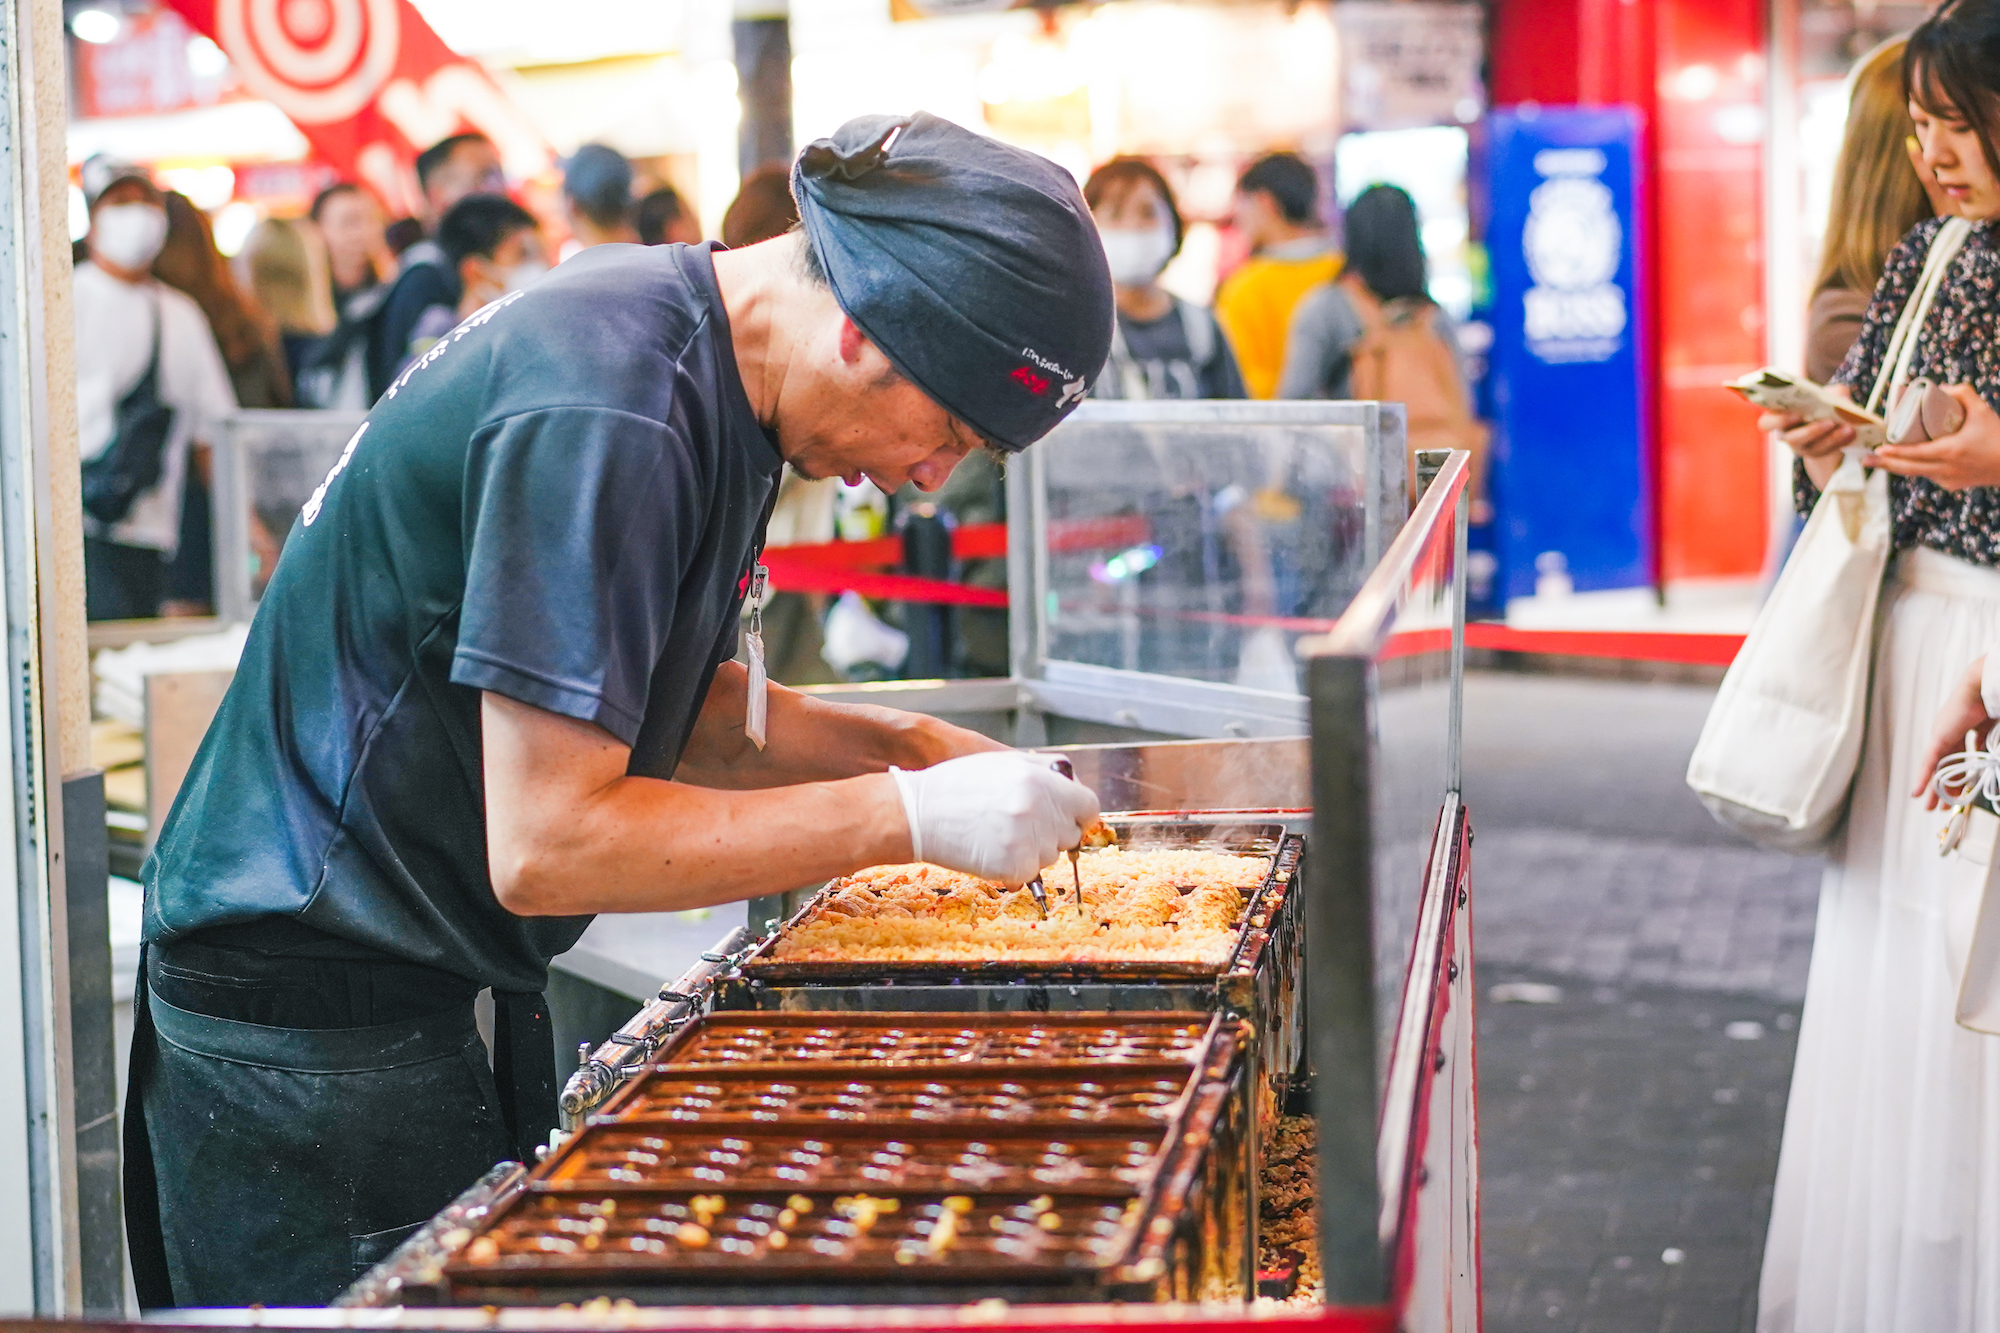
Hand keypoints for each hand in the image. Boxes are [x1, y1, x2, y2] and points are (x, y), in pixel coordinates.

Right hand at [889, 751, 1100, 883]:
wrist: (919, 813)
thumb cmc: (957, 786)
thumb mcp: (1004, 764)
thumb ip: (1044, 773)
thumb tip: (1072, 787)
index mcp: (1041, 781)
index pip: (1089, 806)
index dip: (1077, 813)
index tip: (1066, 817)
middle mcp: (1040, 810)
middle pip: (1070, 834)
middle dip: (1051, 833)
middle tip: (1017, 826)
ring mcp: (1029, 840)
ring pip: (1050, 856)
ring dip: (1031, 851)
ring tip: (997, 835)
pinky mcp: (1014, 867)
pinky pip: (1029, 874)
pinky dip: (1014, 868)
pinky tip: (990, 851)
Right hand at [1761, 383, 1855, 490]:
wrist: (1829, 418)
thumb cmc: (1820, 402)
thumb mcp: (1825, 393)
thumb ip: (1832, 392)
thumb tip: (1840, 397)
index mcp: (1778, 417)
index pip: (1767, 424)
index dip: (1778, 421)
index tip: (1796, 414)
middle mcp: (1786, 435)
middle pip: (1791, 439)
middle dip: (1811, 431)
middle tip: (1829, 422)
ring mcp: (1801, 447)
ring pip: (1812, 447)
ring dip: (1831, 438)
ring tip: (1848, 427)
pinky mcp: (1816, 454)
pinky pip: (1827, 451)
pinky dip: (1841, 441)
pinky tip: (1853, 432)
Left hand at [1869, 385, 1999, 490]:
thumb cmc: (1999, 436)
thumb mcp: (1982, 410)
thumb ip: (1963, 393)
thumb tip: (1940, 388)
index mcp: (1950, 452)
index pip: (1915, 454)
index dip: (1894, 453)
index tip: (1878, 449)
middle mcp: (1946, 469)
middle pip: (1908, 468)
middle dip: (1884, 464)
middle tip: (1865, 458)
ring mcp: (1948, 480)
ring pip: (1915, 473)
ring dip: (1896, 467)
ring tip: (1877, 460)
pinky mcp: (1951, 485)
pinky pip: (1928, 475)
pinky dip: (1915, 469)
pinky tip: (1902, 463)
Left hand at [1914, 655, 1993, 808]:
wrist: (1986, 687)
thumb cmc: (1993, 703)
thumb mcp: (1989, 728)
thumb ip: (1984, 741)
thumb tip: (1983, 755)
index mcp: (1963, 730)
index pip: (1960, 759)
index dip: (1960, 777)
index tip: (1962, 791)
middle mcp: (1949, 733)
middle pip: (1946, 766)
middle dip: (1945, 788)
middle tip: (1941, 806)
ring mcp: (1943, 735)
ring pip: (1937, 768)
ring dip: (1935, 789)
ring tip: (1931, 806)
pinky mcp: (1939, 737)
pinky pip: (1930, 762)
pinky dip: (1924, 778)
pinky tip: (1917, 793)